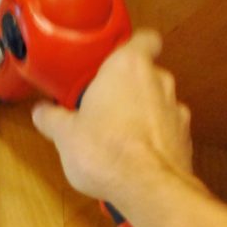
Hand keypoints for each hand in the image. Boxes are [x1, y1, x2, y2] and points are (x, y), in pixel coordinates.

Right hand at [31, 31, 193, 206]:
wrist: (146, 188)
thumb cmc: (108, 152)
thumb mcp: (65, 135)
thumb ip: (53, 119)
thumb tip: (42, 113)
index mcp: (128, 67)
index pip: (144, 39)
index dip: (133, 46)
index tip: (116, 58)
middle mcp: (158, 81)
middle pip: (146, 75)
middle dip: (127, 89)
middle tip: (104, 106)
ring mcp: (176, 109)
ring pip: (158, 104)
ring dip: (141, 116)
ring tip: (118, 137)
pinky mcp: (184, 138)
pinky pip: (166, 131)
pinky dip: (153, 140)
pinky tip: (135, 157)